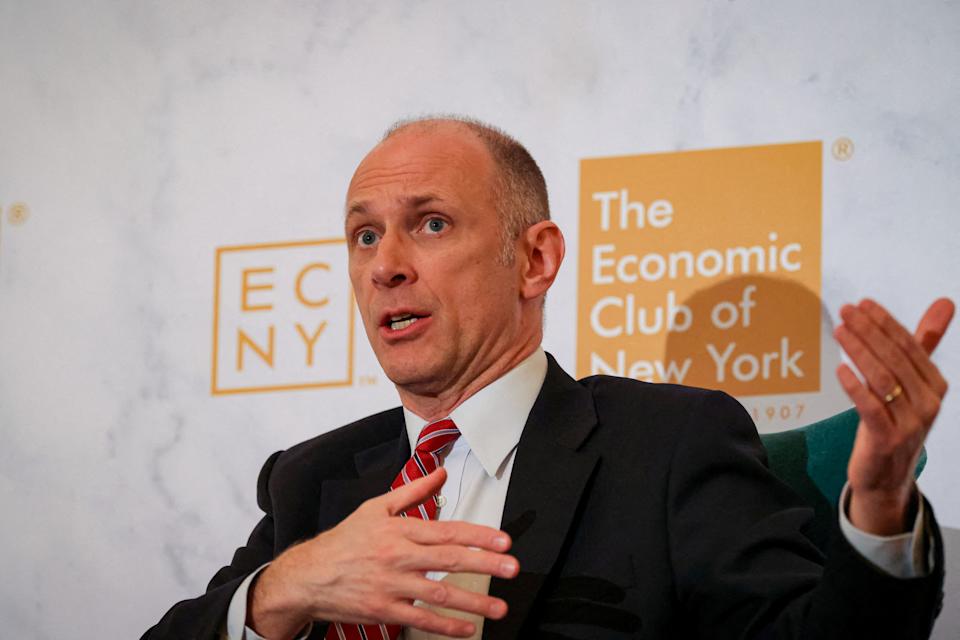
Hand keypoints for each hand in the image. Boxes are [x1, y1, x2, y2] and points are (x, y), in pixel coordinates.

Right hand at [248, 468, 517, 638]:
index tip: (503, 541)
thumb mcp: (376, 507)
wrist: (309, 575)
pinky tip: (467, 629)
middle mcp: (398, 556)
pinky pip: (420, 619)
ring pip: (438, 594)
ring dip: (473, 602)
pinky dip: (446, 627)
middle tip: (511, 569)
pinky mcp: (384, 610)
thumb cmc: (345, 541)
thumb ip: (413, 491)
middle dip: (485, 564)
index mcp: (399, 530)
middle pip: (449, 560)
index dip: (478, 536)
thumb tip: (441, 473)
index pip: (447, 531)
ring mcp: (392, 585)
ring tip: (499, 607)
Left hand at [835, 298, 953, 534]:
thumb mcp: (911, 383)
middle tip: (846, 311)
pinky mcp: (888, 439)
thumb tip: (944, 302)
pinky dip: (855, 386)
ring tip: (839, 331)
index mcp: (935, 385)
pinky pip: (870, 408)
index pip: (910, 346)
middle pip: (895, 359)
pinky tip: (840, 369)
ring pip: (882, 379)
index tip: (864, 303)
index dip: (886, 323)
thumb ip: (923, 344)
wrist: (887, 476)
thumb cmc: (895, 420)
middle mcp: (928, 403)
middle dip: (869, 331)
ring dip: (858, 351)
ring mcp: (909, 423)